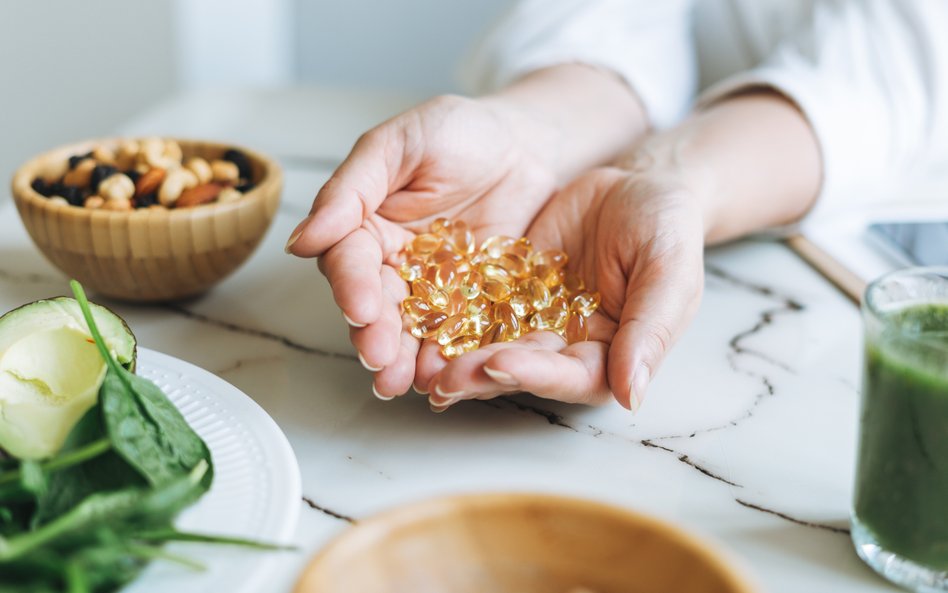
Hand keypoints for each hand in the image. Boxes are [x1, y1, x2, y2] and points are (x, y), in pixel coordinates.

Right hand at [286, 94, 560, 396]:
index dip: (352, 286)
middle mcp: (394, 263)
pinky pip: (461, 332)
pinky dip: (452, 355)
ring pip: (413, 328)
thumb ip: (352, 188)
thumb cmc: (459, 132)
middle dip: (375, 334)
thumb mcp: (399, 144)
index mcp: (366, 226)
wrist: (526, 145)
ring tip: (404, 383)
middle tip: (379, 359)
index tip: (360, 308)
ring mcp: (435, 287)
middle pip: (377, 305)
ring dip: (406, 358)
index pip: (350, 261)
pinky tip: (448, 376)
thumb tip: (301, 240)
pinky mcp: (473, 302)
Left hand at [424, 166, 705, 411]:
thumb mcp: (669, 270)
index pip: (572, 377)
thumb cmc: (666, 228)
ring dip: (456, 358)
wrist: (637, 184)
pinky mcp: (506, 291)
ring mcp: (532, 320)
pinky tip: (418, 319)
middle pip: (522, 369)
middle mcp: (565, 347)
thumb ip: (652, 329)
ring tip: (419, 364)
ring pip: (490, 345)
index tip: (500, 364)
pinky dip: (448, 316)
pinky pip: (475, 306)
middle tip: (443, 378)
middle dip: (482, 374)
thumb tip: (633, 395)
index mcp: (610, 355)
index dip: (536, 374)